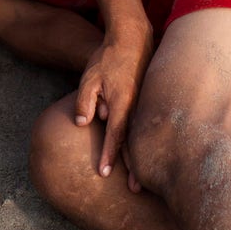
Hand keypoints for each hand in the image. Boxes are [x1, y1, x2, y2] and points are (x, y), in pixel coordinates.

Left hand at [73, 23, 153, 177]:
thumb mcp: (89, 78)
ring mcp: (145, 105)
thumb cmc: (108, 59)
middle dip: (134, 168)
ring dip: (142, 159)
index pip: (114, 135)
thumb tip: (82, 124)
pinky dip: (145, 144)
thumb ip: (84, 101)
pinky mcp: (149, 102)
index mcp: (121, 103)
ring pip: (143, 137)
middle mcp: (136, 107)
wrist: (133, 39)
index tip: (104, 173)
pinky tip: (147, 156)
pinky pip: (146, 127)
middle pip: (134, 143)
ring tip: (144, 181)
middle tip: (135, 190)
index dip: (109, 155)